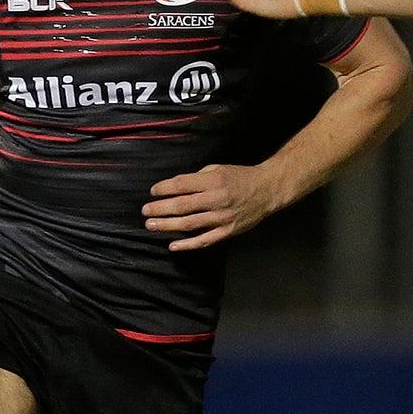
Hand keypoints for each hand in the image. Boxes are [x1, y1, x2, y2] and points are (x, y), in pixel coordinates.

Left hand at [144, 163, 289, 250]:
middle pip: (182, 205)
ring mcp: (222, 217)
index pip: (182, 185)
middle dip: (160, 208)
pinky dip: (187, 244)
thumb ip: (197, 178)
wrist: (267, 190)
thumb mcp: (218, 168)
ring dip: (167, 225)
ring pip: (189, 224)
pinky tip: (173, 245)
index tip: (152, 191)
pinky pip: (204, 240)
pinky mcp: (227, 231)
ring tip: (151, 226)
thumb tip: (174, 188)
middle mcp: (216, 199)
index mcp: (213, 181)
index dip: (164, 189)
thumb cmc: (240, 177)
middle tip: (145, 211)